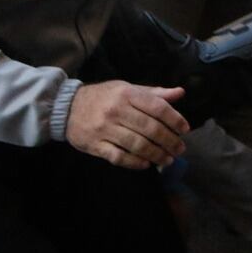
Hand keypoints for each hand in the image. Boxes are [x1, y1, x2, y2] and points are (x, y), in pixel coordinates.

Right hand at [66, 81, 190, 170]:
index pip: (157, 107)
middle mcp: (116, 110)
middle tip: (179, 150)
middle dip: (169, 141)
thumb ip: (154, 93)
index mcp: (127, 94)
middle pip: (150, 129)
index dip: (175, 120)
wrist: (66, 107)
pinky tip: (146, 164)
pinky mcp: (94, 145)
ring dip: (156, 155)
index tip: (184, 130)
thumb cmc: (104, 97)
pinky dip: (135, 163)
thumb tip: (180, 93)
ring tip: (167, 160)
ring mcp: (104, 129)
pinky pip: (119, 157)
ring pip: (137, 145)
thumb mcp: (128, 89)